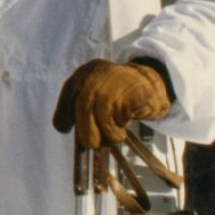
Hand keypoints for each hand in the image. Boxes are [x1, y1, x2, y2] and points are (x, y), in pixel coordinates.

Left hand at [53, 58, 172, 148]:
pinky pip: (122, 115)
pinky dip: (120, 127)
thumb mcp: (96, 94)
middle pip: (84, 103)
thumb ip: (82, 107)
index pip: (70, 88)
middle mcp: (101, 72)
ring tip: (114, 136)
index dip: (63, 110)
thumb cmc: (118, 96)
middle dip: (84, 128)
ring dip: (106, 131)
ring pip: (103, 112)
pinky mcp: (136, 92)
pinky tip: (124, 125)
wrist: (151, 85)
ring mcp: (119, 80)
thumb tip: (64, 129)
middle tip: (90, 144)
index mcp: (88, 71)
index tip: (63, 129)